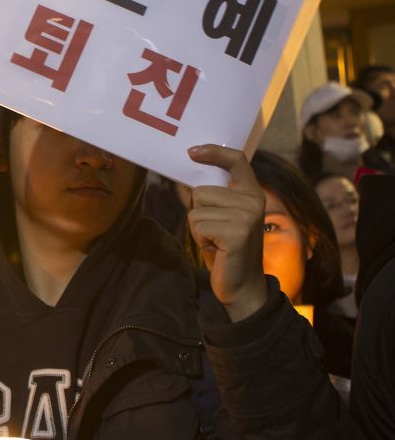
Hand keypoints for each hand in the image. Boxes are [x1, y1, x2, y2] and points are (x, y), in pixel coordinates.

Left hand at [187, 145, 267, 320]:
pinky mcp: (236, 231)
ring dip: (199, 229)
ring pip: (196, 209)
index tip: (192, 152)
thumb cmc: (227, 251)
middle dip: (200, 213)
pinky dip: (200, 239)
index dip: (214, 153)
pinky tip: (217, 250)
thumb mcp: (221, 219)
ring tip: (217, 242)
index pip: (237, 161)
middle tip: (216, 234)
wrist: (243, 287)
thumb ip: (212, 199)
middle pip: (201, 191)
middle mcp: (253, 201)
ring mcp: (247, 216)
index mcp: (252, 194)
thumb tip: (185, 181)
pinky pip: (197, 224)